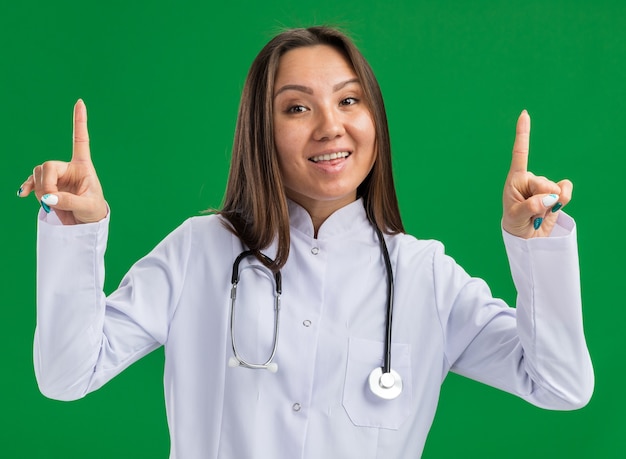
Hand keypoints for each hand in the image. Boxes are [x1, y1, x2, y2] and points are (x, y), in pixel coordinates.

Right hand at [17, 99, 106, 224]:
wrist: (86, 224)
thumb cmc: (93, 211)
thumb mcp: (87, 206)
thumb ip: (68, 201)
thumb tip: (48, 197)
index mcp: (83, 166)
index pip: (80, 140)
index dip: (79, 121)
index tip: (80, 102)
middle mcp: (68, 168)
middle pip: (48, 165)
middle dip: (47, 184)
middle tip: (51, 200)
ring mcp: (56, 177)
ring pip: (38, 174)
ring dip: (41, 189)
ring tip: (51, 204)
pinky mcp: (47, 186)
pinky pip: (32, 181)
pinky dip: (28, 187)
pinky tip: (22, 194)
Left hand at [502, 110, 571, 237]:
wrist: (527, 237)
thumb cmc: (515, 224)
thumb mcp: (516, 217)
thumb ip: (530, 207)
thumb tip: (549, 197)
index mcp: (515, 179)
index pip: (520, 154)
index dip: (523, 134)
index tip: (525, 113)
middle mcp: (530, 179)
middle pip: (544, 183)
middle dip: (541, 200)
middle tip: (531, 212)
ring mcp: (544, 185)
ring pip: (555, 190)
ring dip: (549, 205)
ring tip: (538, 213)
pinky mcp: (557, 192)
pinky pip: (566, 190)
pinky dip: (564, 199)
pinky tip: (555, 207)